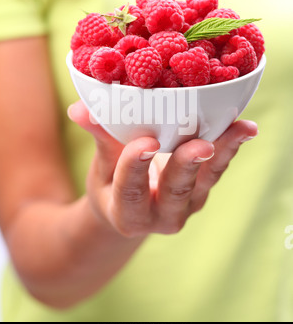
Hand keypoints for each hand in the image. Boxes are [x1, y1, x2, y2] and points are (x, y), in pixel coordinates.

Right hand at [68, 101, 257, 236]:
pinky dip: (230, 148)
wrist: (131, 210)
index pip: (131, 191)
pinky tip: (244, 128)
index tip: (144, 141)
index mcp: (127, 214)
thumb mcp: (100, 168)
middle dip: (187, 166)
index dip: (136, 167)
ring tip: (240, 130)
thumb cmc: (110, 186)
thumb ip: (99, 138)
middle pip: (175, 190)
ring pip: (204, 180)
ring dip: (222, 153)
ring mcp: (185, 205)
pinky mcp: (200, 192)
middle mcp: (160, 216)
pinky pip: (216, 171)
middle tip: (201, 145)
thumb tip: (78, 107)